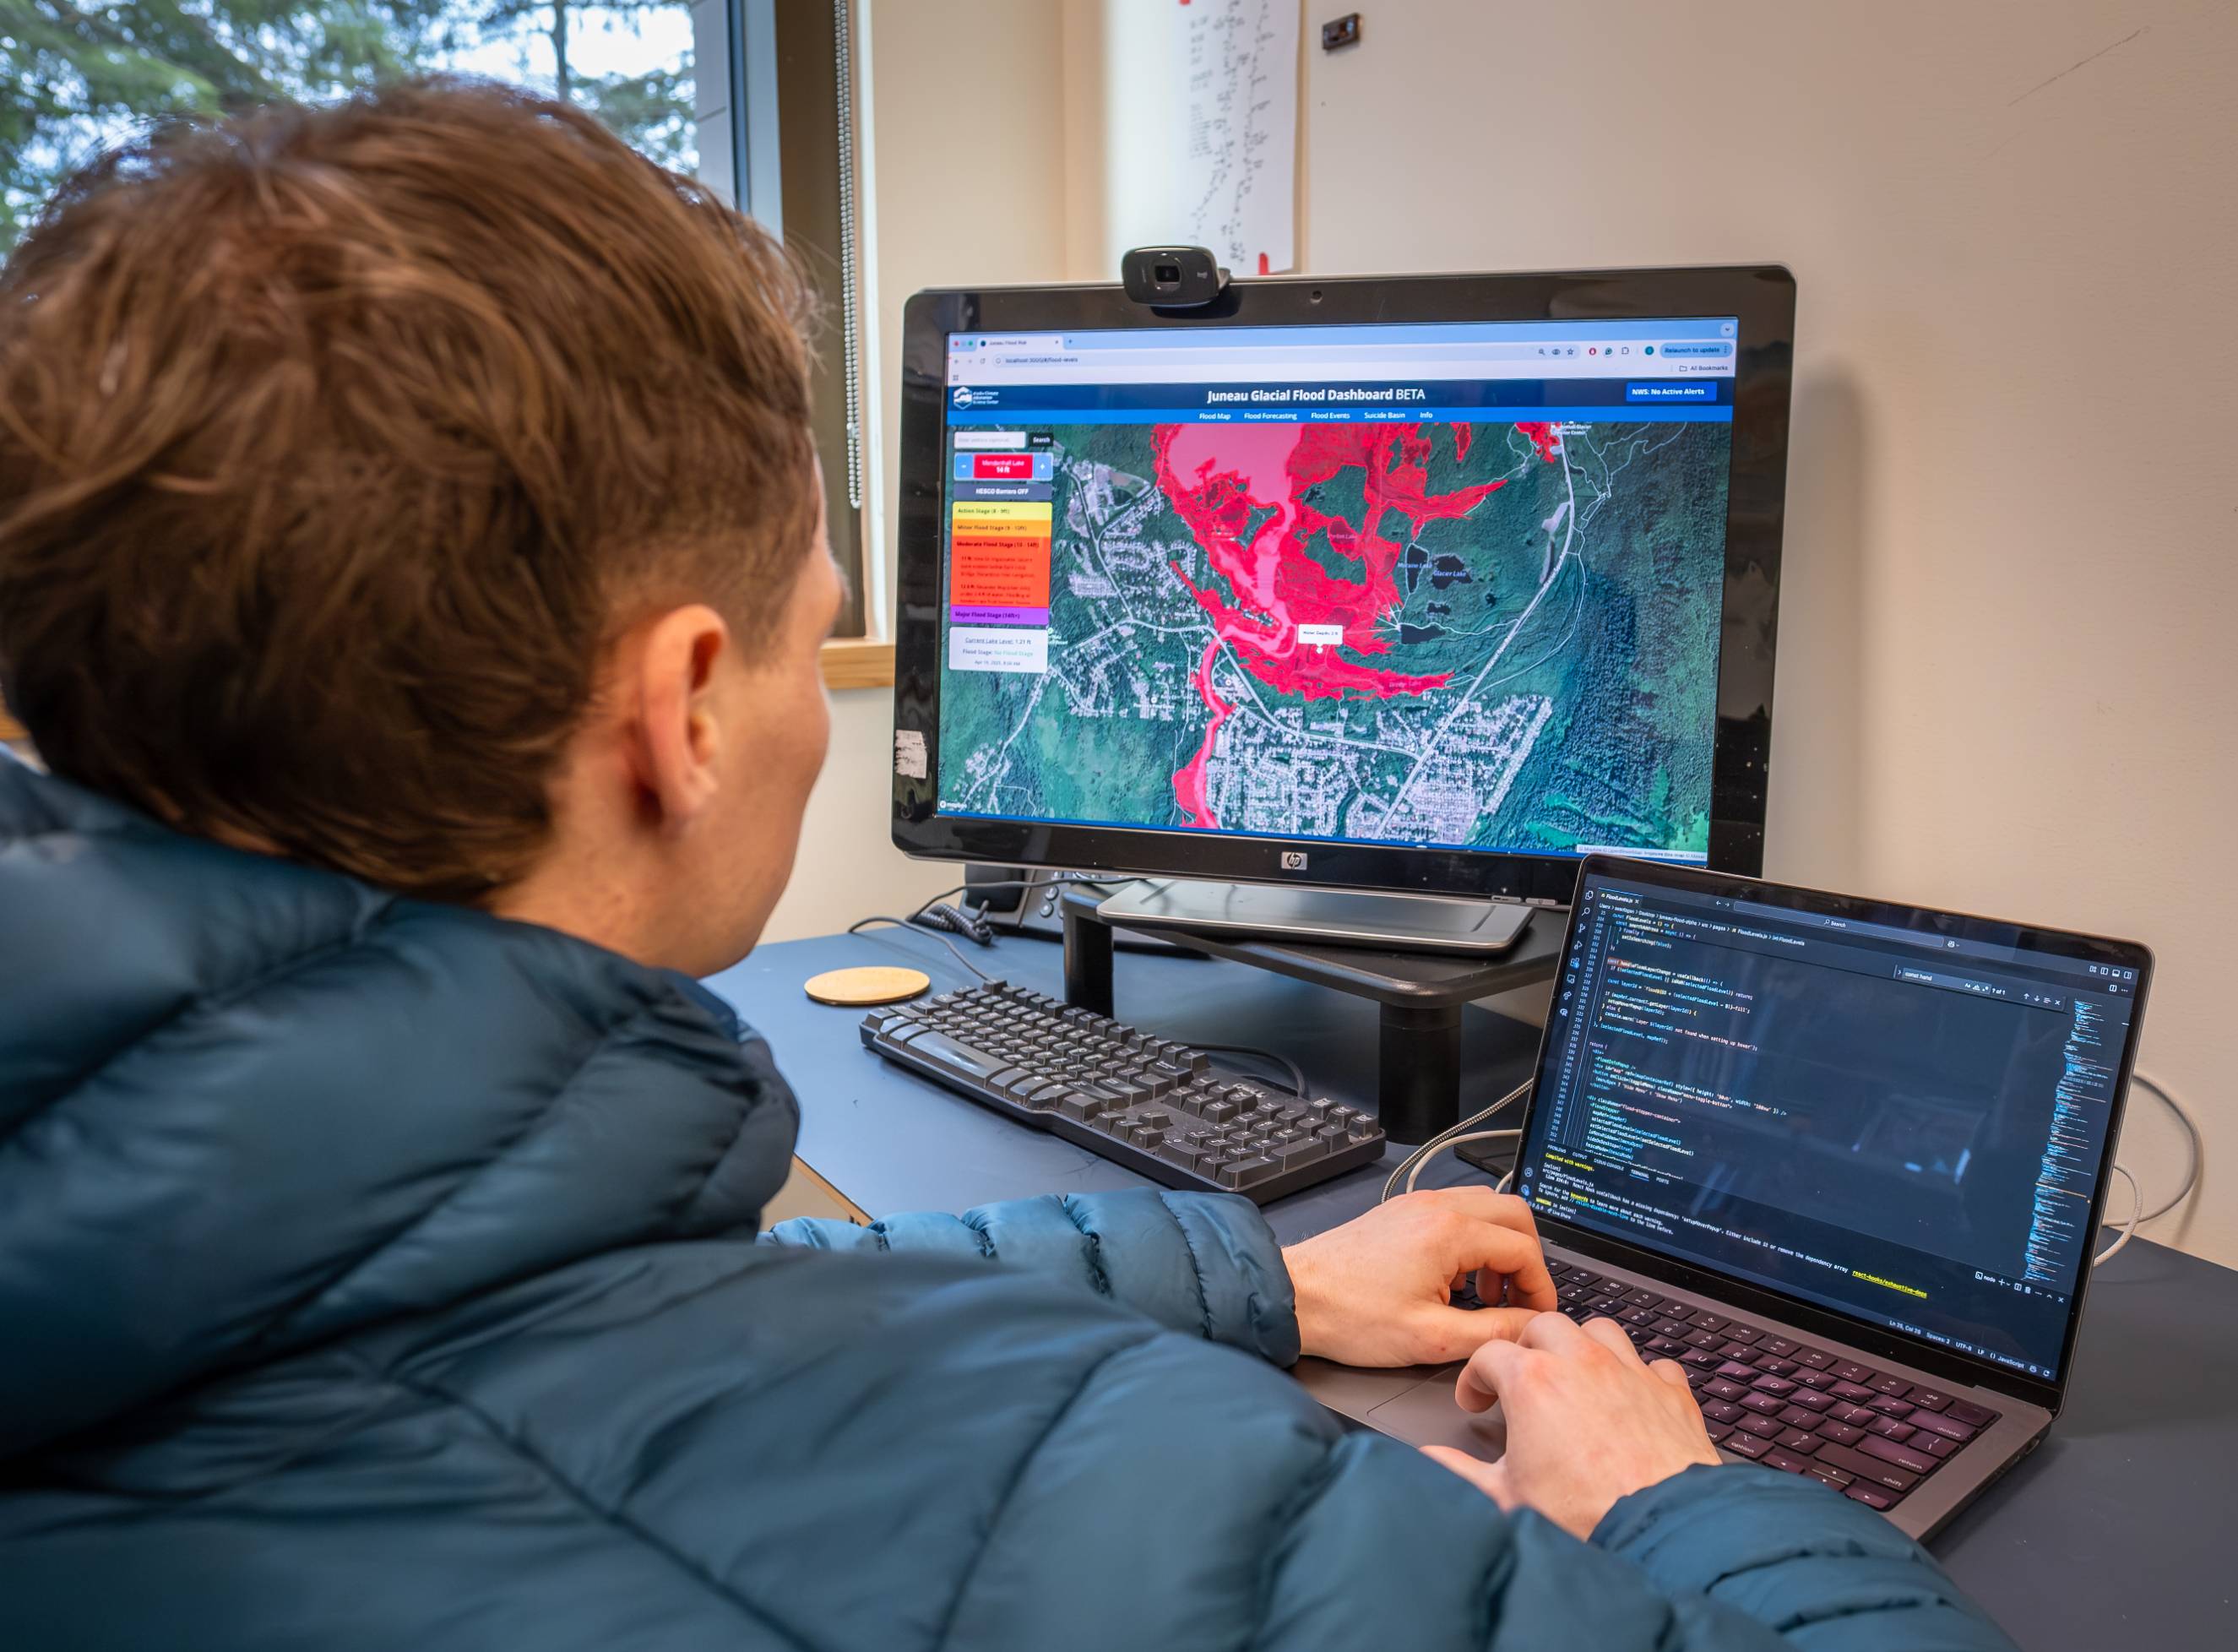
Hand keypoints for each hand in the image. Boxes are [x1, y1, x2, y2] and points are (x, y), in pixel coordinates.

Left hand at [1281, 1188, 1556, 1366]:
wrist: (1294, 1297)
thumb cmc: (1350, 1316)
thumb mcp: (1431, 1338)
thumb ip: (1493, 1331)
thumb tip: (1532, 1328)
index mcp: (1449, 1232)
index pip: (1524, 1249)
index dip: (1541, 1287)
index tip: (1536, 1316)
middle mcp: (1436, 1207)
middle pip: (1515, 1214)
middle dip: (1527, 1259)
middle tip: (1521, 1299)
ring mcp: (1416, 1204)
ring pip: (1486, 1209)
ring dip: (1499, 1248)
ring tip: (1487, 1295)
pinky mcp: (1401, 1212)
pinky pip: (1456, 1213)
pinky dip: (1471, 1242)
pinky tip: (1456, 1282)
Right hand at [1422, 1311, 1720, 1538]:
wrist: (1663, 1528)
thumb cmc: (1588, 1513)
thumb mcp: (1507, 1496)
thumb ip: (1460, 1472)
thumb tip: (1431, 1459)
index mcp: (1534, 1382)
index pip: (1489, 1354)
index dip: (1474, 1377)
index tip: (1476, 1401)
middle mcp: (1582, 1363)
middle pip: (1543, 1325)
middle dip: (1527, 1347)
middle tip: (1523, 1380)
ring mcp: (1630, 1372)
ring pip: (1600, 1330)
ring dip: (1583, 1346)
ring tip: (1576, 1375)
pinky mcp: (1671, 1393)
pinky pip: (1656, 1364)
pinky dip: (1641, 1375)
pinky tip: (1634, 1397)